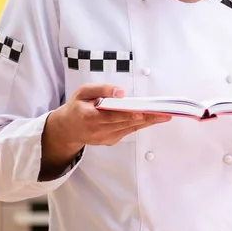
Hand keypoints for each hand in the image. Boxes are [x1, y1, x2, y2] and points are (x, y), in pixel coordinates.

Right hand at [54, 84, 171, 148]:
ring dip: (148, 122)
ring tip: (164, 115)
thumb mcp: (83, 92)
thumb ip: (101, 89)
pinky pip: (128, 131)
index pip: (112, 116)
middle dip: (146, 117)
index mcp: (90, 117)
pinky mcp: (110, 141)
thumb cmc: (77, 107)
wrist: (67, 129)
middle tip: (164, 113)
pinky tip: (152, 118)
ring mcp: (105, 138)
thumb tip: (120, 92)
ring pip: (130, 128)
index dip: (128, 115)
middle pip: (126, 123)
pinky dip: (140, 125)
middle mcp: (98, 131)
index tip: (141, 113)